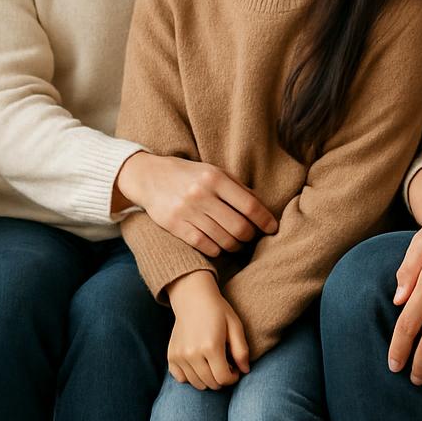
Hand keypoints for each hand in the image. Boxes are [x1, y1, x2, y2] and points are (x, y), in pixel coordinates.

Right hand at [114, 152, 277, 254]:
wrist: (149, 176)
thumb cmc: (187, 174)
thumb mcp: (212, 171)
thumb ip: (237, 187)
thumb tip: (262, 207)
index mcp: (214, 177)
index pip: (249, 205)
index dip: (265, 220)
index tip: (272, 228)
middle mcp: (201, 194)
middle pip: (239, 227)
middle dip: (250, 236)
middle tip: (250, 235)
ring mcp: (187, 211)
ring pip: (224, 241)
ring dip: (235, 245)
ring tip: (235, 241)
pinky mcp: (175, 226)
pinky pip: (206, 246)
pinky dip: (217, 249)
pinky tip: (218, 244)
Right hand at [166, 270, 249, 389]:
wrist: (193, 297)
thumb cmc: (217, 311)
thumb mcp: (235, 326)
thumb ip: (241, 351)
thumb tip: (245, 371)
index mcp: (211, 346)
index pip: (223, 378)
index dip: (232, 378)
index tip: (235, 370)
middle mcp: (193, 353)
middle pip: (210, 383)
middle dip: (221, 379)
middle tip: (225, 366)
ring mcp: (179, 355)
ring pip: (196, 383)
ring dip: (207, 379)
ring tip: (213, 364)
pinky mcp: (171, 355)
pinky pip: (181, 378)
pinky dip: (190, 377)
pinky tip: (198, 365)